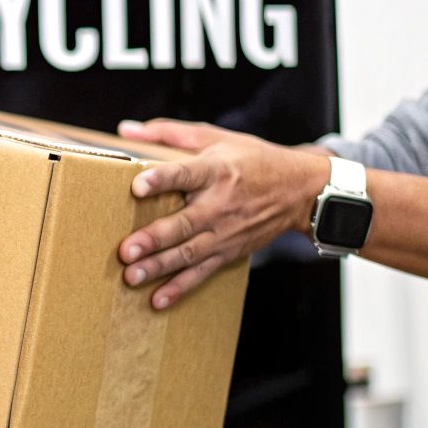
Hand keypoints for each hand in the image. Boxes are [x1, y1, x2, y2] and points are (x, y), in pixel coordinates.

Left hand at [116, 119, 328, 309]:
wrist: (301, 190)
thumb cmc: (253, 160)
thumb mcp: (215, 138)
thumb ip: (168, 133)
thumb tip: (125, 128)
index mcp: (216, 171)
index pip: (185, 174)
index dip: (161, 180)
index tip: (137, 186)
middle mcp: (220, 204)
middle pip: (184, 223)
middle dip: (154, 238)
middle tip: (125, 250)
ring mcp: (225, 232)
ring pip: (189, 253)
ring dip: (159, 267)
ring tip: (131, 276)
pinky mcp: (230, 252)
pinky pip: (202, 273)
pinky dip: (180, 287)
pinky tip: (157, 299)